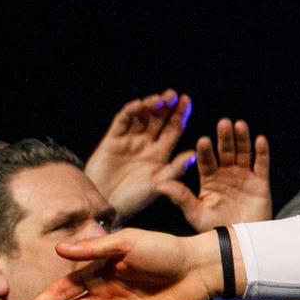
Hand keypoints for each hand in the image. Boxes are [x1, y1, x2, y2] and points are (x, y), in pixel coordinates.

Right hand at [83, 91, 193, 221]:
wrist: (106, 206)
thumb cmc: (135, 199)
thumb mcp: (159, 184)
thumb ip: (176, 169)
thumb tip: (194, 154)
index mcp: (161, 153)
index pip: (173, 129)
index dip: (180, 114)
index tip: (187, 101)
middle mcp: (146, 144)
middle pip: (158, 119)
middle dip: (166, 106)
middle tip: (174, 94)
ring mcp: (129, 141)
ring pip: (141, 117)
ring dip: (149, 106)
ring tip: (159, 99)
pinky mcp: (112, 141)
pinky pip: (121, 122)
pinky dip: (130, 112)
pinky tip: (139, 105)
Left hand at [156, 119, 270, 230]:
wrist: (241, 242)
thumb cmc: (216, 229)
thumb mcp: (195, 213)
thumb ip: (180, 197)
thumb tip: (159, 184)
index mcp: (209, 179)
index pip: (206, 161)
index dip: (205, 150)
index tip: (203, 140)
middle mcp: (226, 174)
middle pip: (225, 151)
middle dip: (224, 137)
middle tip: (223, 123)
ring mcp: (244, 176)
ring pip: (243, 153)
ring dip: (242, 139)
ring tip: (239, 125)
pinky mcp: (261, 182)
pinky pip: (261, 164)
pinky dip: (262, 152)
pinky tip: (260, 140)